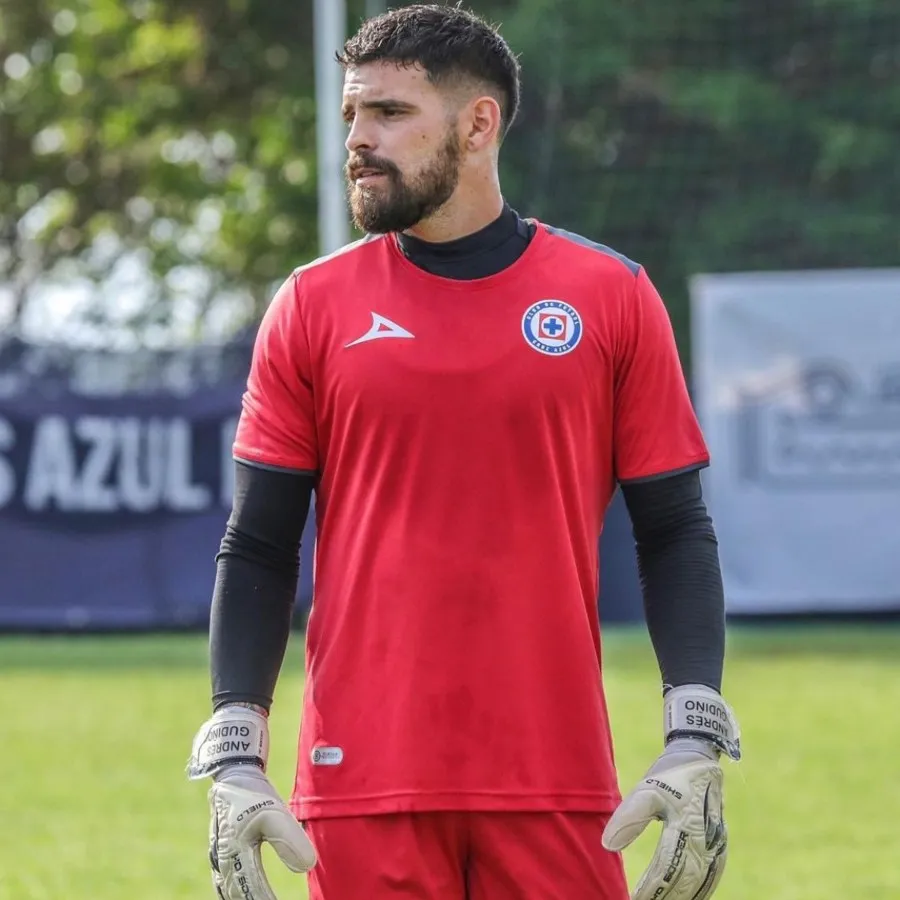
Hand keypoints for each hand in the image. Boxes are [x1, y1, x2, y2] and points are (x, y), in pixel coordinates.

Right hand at [207, 765, 316, 899]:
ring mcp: (219, 859)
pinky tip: (249, 895)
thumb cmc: (253, 793)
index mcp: (235, 853)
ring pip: (230, 890)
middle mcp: (223, 861)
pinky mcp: (222, 854)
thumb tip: (307, 867)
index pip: (252, 889)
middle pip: (238, 894)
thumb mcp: (274, 812)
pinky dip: (239, 892)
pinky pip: (228, 883)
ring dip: (246, 897)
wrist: (233, 775)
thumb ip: (289, 840)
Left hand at [603, 685, 739, 899]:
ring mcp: (716, 844)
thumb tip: (608, 846)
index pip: (666, 867)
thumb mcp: (646, 790)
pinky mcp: (720, 844)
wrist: (699, 757)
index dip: (651, 888)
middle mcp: (707, 840)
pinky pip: (710, 876)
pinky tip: (684, 897)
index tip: (632, 899)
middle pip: (684, 881)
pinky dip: (697, 891)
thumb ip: (628, 818)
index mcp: (687, 826)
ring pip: (699, 883)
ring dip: (681, 896)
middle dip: (665, 897)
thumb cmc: (670, 774)